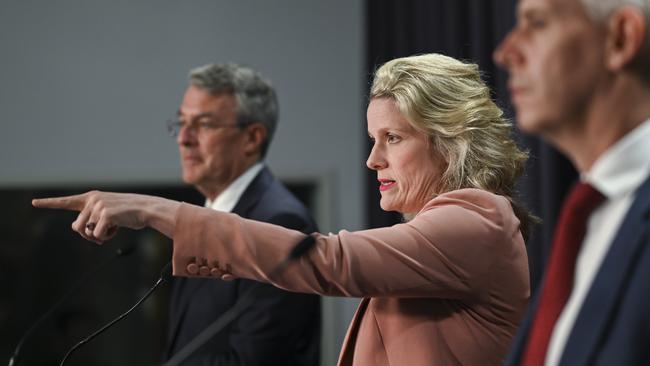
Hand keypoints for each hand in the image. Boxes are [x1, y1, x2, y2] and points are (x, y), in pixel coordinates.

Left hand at [32, 191, 178, 243]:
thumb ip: (91, 218)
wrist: (147, 208)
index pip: (66, 201)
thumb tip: (76, 228)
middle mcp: (92, 200)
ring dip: (98, 237)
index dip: (50, 203)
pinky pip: (97, 235)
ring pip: (85, 232)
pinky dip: (106, 237)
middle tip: (102, 235)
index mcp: (91, 197)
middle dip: (87, 235)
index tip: (34, 203)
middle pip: (76, 227)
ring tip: (112, 229)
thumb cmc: (128, 213)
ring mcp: (98, 206)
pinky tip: (117, 229)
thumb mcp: (107, 212)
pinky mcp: (105, 214)